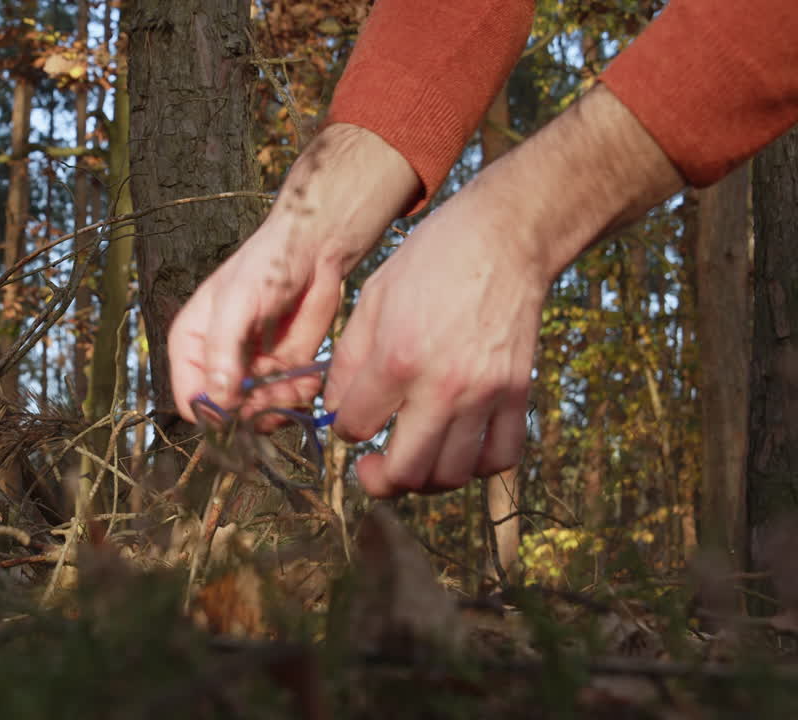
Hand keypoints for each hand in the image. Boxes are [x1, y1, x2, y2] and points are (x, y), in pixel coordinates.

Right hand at [168, 124, 419, 420]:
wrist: (313, 251)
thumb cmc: (265, 266)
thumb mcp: (235, 303)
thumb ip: (222, 351)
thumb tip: (217, 402)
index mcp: (191, 345)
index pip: (190, 398)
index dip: (212, 413)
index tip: (239, 410)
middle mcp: (218, 363)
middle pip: (225, 413)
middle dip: (251, 413)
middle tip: (274, 398)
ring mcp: (251, 371)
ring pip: (258, 414)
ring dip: (277, 408)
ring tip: (294, 385)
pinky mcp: (282, 371)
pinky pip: (286, 402)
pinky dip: (298, 397)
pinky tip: (307, 379)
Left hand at [324, 183, 548, 496]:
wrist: (503, 239)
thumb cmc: (431, 262)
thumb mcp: (372, 301)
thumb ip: (348, 361)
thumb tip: (338, 411)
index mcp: (397, 358)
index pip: (356, 428)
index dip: (346, 431)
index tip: (352, 419)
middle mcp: (443, 385)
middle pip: (406, 471)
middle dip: (378, 479)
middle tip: (372, 468)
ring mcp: (486, 394)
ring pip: (451, 475)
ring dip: (424, 479)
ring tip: (412, 459)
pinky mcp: (517, 394)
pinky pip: (500, 458)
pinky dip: (476, 467)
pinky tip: (456, 450)